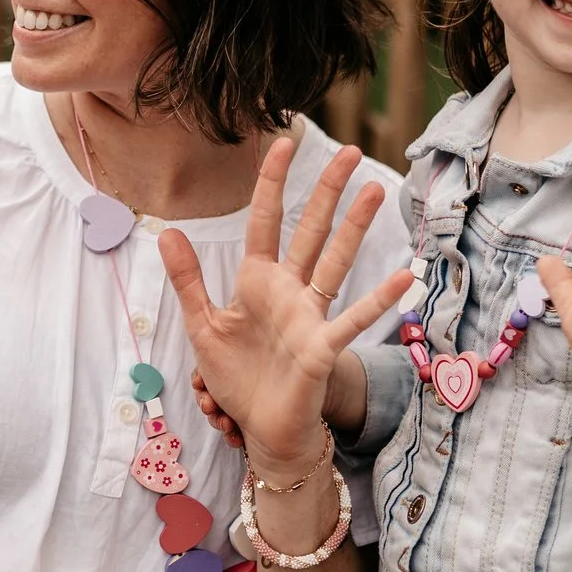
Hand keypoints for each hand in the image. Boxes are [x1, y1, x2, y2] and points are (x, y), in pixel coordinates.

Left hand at [158, 140, 409, 473]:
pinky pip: (352, 318)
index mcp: (258, 281)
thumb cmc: (238, 378)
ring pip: (336, 261)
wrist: (258, 428)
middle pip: (311, 229)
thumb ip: (188, 279)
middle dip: (329, 191)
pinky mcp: (321, 347)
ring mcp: (310, 316)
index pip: (266, 220)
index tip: (281, 143)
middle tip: (350, 151)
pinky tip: (404, 276)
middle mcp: (289, 291)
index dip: (272, 182)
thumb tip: (167, 231)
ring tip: (377, 190)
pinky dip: (378, 299)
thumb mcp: (203, 325)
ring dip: (356, 227)